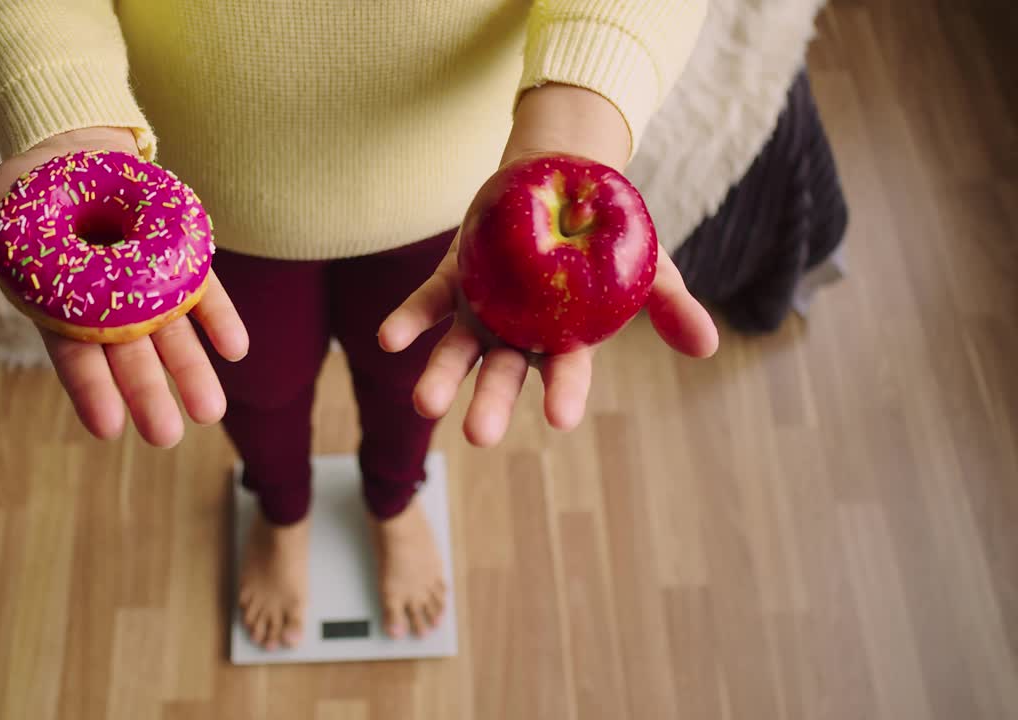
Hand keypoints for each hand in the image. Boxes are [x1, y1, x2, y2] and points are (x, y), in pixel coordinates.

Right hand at [0, 127, 247, 445]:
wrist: (68, 143)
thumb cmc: (19, 196)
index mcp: (62, 311)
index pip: (76, 358)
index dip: (91, 389)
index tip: (106, 427)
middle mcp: (110, 308)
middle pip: (131, 356)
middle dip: (148, 393)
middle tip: (166, 436)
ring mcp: (148, 284)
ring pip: (172, 333)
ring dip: (192, 369)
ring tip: (210, 410)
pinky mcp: (181, 257)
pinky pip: (204, 290)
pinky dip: (220, 317)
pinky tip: (238, 349)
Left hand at [378, 85, 717, 446]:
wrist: (561, 182)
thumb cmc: (609, 236)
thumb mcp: (647, 265)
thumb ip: (670, 305)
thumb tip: (709, 346)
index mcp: (564, 338)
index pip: (566, 370)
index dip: (565, 392)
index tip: (561, 418)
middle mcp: (517, 335)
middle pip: (504, 374)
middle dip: (492, 404)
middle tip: (478, 435)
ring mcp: (481, 312)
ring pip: (459, 351)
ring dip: (440, 375)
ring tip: (423, 404)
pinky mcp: (452, 282)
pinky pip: (426, 304)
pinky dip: (409, 321)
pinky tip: (390, 339)